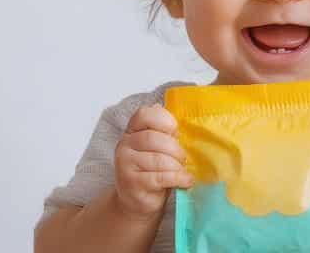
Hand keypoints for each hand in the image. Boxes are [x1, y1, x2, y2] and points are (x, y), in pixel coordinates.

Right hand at [114, 104, 192, 219]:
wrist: (137, 201)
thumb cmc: (152, 170)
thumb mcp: (157, 147)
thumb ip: (162, 130)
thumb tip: (163, 107)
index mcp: (131, 131)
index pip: (144, 115)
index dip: (164, 120)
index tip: (175, 131)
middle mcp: (124, 145)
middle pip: (154, 138)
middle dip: (175, 149)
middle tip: (182, 158)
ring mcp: (125, 165)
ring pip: (158, 159)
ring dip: (177, 165)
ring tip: (182, 170)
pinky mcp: (132, 184)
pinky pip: (160, 177)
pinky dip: (178, 178)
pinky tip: (185, 181)